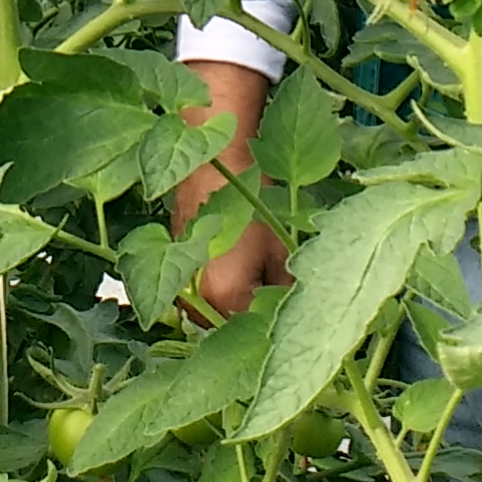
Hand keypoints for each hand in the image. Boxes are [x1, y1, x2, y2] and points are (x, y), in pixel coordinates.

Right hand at [170, 57, 289, 325]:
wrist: (218, 149)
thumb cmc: (258, 193)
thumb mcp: (286, 249)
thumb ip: (289, 293)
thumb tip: (304, 317)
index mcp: (223, 296)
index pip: (255, 332)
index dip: (279, 325)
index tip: (297, 316)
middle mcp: (192, 296)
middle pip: (230, 325)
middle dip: (256, 316)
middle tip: (283, 298)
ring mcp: (180, 279)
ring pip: (214, 307)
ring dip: (236, 301)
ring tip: (264, 276)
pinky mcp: (178, 260)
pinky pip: (201, 286)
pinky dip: (221, 282)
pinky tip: (243, 260)